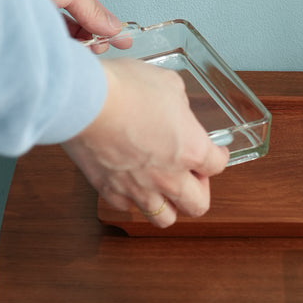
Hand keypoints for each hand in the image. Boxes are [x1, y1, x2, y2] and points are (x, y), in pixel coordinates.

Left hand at [0, 0, 126, 50]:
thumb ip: (92, 9)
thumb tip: (113, 26)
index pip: (84, 18)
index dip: (103, 31)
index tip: (122, 43)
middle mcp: (41, 9)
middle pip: (74, 34)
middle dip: (90, 42)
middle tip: (100, 49)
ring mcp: (30, 24)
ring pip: (59, 44)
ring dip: (75, 49)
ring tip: (85, 52)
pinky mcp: (18, 41)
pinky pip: (42, 54)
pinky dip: (57, 56)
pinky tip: (65, 57)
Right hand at [63, 58, 228, 225]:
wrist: (84, 102)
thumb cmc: (126, 89)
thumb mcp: (168, 84)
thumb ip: (179, 105)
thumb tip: (176, 110)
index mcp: (191, 150)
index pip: (218, 165)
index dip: (218, 157)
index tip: (214, 154)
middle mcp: (169, 177)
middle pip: (198, 206)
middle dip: (199, 191)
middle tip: (191, 175)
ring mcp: (138, 189)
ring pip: (163, 218)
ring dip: (169, 206)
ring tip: (163, 189)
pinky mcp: (109, 190)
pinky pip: (127, 207)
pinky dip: (131, 199)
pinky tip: (130, 184)